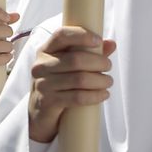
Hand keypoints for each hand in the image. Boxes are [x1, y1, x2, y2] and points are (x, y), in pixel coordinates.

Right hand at [27, 29, 114, 143]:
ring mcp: (42, 84)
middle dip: (98, 62)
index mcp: (45, 51)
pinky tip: (103, 94)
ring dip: (100, 80)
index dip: (81, 35)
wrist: (40, 115)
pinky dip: (94, 96)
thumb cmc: (58, 86)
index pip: (61, 35)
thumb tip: (111, 44)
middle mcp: (41, 65)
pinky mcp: (48, 102)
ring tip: (108, 82)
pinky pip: (77, 97)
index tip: (98, 40)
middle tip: (108, 66)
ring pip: (79, 79)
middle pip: (75, 59)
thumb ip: (89, 53)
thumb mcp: (70, 67)